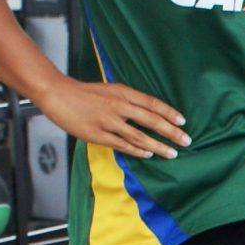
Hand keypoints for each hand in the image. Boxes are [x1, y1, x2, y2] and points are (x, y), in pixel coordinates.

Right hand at [39, 80, 189, 160]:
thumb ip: (128, 100)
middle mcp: (118, 106)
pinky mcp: (97, 134)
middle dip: (171, 132)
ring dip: (157, 146)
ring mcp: (107, 121)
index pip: (152, 103)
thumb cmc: (85, 93)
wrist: (58, 94)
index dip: (169, 113)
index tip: (183, 122)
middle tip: (186, 141)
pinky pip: (121, 145)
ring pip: (139, 136)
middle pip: (151, 120)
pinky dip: (136, 151)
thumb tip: (148, 113)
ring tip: (171, 153)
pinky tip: (148, 154)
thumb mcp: (110, 90)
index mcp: (122, 92)